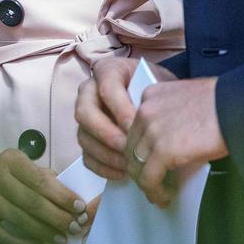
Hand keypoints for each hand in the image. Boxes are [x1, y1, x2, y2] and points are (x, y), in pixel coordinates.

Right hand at [0, 149, 90, 243]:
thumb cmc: (7, 177)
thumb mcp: (23, 169)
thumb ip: (45, 178)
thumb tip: (72, 199)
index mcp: (12, 159)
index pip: (42, 181)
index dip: (62, 196)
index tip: (79, 208)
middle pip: (32, 201)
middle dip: (57, 216)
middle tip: (74, 228)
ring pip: (19, 219)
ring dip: (44, 232)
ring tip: (61, 240)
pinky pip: (2, 235)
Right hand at [75, 58, 174, 179]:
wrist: (157, 99)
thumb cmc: (158, 89)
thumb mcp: (159, 83)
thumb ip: (152, 95)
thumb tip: (150, 120)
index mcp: (108, 70)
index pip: (106, 86)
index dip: (120, 108)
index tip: (138, 125)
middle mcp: (89, 91)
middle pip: (84, 112)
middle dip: (106, 132)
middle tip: (128, 146)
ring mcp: (85, 117)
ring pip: (84, 137)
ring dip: (106, 154)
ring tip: (130, 164)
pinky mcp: (88, 139)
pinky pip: (86, 156)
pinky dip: (103, 167)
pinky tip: (123, 173)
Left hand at [126, 77, 227, 207]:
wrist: (236, 105)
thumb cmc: (221, 101)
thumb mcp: (185, 98)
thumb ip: (169, 114)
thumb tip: (167, 142)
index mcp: (150, 94)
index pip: (134, 127)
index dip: (141, 148)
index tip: (150, 161)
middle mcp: (145, 111)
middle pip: (131, 148)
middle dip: (140, 168)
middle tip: (153, 182)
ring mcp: (151, 131)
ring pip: (136, 166)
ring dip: (147, 184)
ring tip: (160, 193)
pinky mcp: (162, 151)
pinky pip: (149, 180)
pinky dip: (156, 193)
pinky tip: (165, 197)